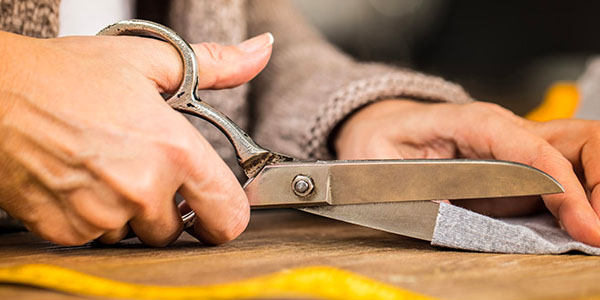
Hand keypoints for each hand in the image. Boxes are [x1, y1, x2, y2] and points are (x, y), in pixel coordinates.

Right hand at [0, 31, 273, 245]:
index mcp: (174, 151)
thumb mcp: (150, 61)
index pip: (229, 216)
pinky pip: (98, 239)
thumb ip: (217, 65)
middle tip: (148, 173)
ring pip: (136, 235)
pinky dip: (94, 218)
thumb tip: (260, 52)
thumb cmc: (66, 76)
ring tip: (107, 168)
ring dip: (129, 212)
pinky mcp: (67, 231)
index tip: (214, 203)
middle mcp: (142, 190)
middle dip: (171, 209)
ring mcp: (102, 216)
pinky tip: (82, 181)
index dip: (226, 213)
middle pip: (178, 229)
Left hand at [335, 99, 599, 246]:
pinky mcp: (517, 169)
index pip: (530, 149)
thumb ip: (410, 184)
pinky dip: (579, 203)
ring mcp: (514, 148)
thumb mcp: (378, 159)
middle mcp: (503, 131)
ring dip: (591, 195)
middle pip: (572, 147)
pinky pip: (560, 180)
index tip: (583, 223)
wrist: (382, 128)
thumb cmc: (381, 140)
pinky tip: (583, 225)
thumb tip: (444, 213)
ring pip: (575, 159)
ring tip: (593, 231)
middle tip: (596, 232)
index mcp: (472, 122)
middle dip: (594, 188)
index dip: (561, 187)